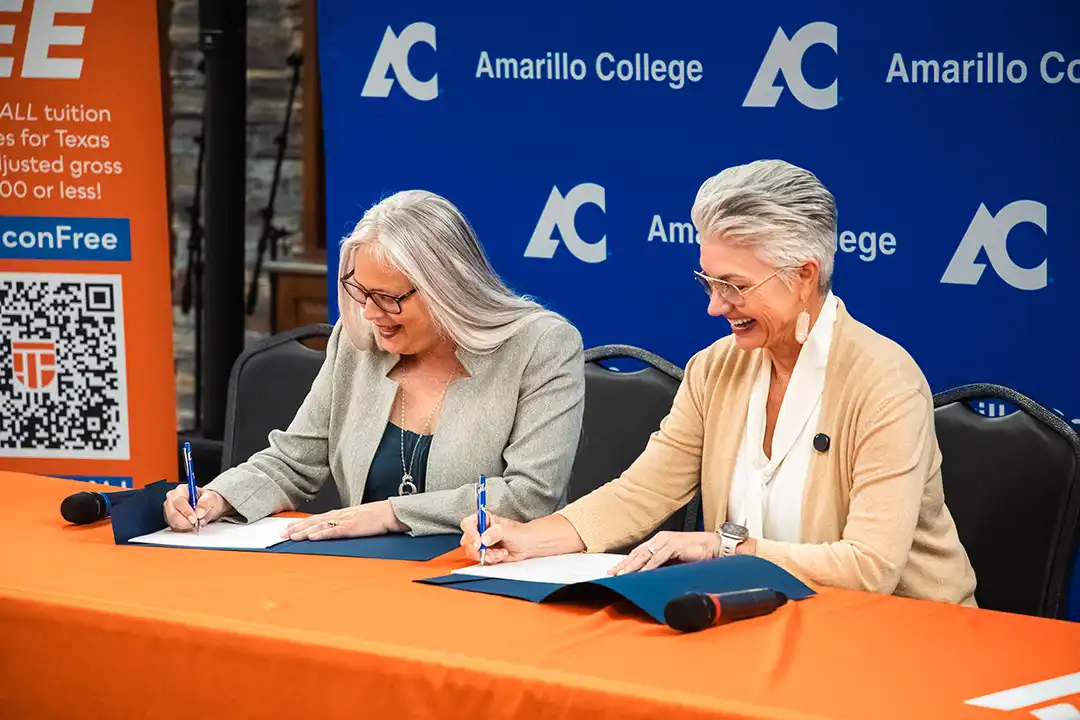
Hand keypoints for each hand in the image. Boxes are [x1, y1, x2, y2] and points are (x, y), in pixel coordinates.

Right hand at [163, 486, 229, 531]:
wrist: (207, 506)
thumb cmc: (207, 500)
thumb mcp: (211, 498)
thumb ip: (206, 503)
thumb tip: (199, 512)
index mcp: (181, 490)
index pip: (180, 502)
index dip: (187, 512)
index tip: (195, 519)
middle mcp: (172, 498)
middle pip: (173, 514)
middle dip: (186, 522)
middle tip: (196, 523)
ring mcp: (169, 509)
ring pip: (173, 522)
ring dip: (185, 526)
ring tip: (195, 523)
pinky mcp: (169, 518)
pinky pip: (174, 527)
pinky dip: (183, 528)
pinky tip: (190, 524)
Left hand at [282, 500, 403, 540]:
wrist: (389, 513)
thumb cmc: (375, 517)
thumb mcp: (355, 518)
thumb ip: (343, 523)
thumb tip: (332, 529)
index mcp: (339, 514)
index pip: (315, 518)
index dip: (300, 523)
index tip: (287, 528)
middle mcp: (338, 515)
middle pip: (313, 521)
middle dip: (296, 528)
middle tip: (281, 534)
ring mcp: (344, 521)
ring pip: (319, 526)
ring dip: (304, 531)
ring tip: (291, 536)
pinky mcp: (351, 528)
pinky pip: (333, 531)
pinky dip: (321, 534)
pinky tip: (312, 537)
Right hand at [459, 512, 532, 564]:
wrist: (529, 545)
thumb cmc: (521, 534)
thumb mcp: (509, 531)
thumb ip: (496, 532)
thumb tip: (484, 539)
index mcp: (484, 520)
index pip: (468, 524)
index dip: (470, 533)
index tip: (479, 542)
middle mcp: (481, 531)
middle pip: (467, 540)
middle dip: (477, 549)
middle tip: (487, 551)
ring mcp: (482, 543)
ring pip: (473, 552)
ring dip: (487, 555)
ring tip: (500, 552)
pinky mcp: (485, 553)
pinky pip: (481, 559)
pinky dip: (491, 559)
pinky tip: (501, 554)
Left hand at [611, 531, 723, 574]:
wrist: (715, 547)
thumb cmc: (698, 553)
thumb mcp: (676, 560)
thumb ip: (663, 564)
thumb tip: (650, 575)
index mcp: (660, 541)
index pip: (639, 552)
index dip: (627, 561)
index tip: (616, 570)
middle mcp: (661, 539)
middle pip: (638, 553)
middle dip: (624, 564)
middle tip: (612, 573)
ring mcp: (667, 541)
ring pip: (645, 555)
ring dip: (633, 566)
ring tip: (623, 574)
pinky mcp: (675, 545)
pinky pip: (659, 558)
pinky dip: (649, 566)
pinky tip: (642, 573)